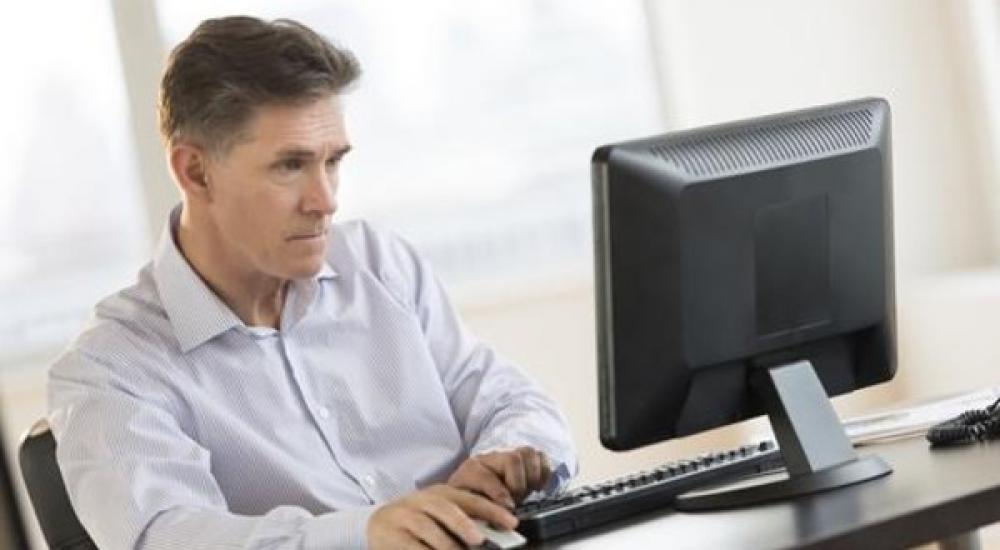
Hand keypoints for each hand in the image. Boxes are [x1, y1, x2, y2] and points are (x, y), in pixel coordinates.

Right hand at [367, 484, 516, 549]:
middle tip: (480, 540)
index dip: (491, 509)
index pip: (469, 498)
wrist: (377, 524)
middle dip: (465, 524)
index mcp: (440, 494)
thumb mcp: (440, 513)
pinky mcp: (391, 535)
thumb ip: (464, 520)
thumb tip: (493, 535)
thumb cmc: (417, 520)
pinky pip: (412, 546)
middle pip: (445, 508)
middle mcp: (422, 501)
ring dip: (447, 544)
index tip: (511, 523)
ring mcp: (405, 517)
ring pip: (428, 528)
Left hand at [447, 446, 551, 507]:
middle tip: (517, 501)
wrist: (470, 487)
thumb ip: (479, 511)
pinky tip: (536, 487)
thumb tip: (497, 521)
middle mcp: (491, 457)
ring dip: (532, 477)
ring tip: (527, 493)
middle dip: (518, 485)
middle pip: (513, 459)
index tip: (509, 508)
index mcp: (471, 469)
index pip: (488, 476)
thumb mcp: (467, 506)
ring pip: (528, 453)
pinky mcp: (524, 457)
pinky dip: (543, 473)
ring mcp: (508, 454)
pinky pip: (541, 456)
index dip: (500, 494)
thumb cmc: (469, 499)